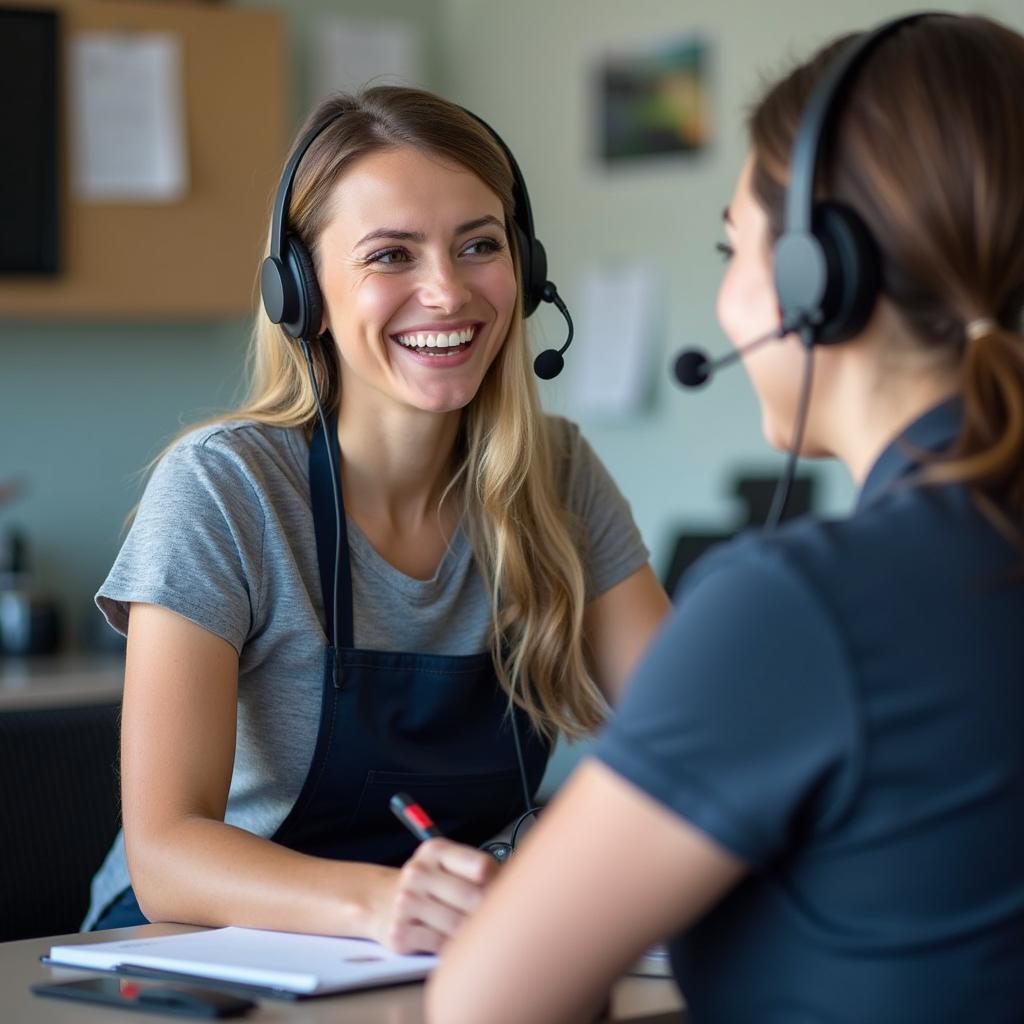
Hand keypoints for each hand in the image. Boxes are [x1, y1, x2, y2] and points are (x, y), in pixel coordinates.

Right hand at [372, 839, 498, 953]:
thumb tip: (517, 891)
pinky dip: (452, 947)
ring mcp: (405, 901)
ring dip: (472, 933)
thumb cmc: (433, 885)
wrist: (384, 901)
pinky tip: (455, 943)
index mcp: (436, 849)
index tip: (502, 895)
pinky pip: (439, 944)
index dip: (498, 884)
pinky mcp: (399, 931)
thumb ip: (482, 872)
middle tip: (497, 920)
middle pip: (472, 897)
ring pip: (457, 924)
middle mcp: (417, 871)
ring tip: (477, 932)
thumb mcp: (451, 865)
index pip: (482, 867)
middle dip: (489, 912)